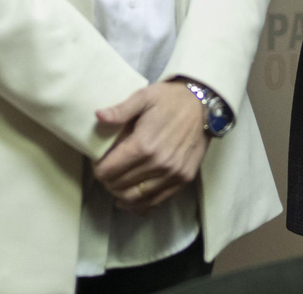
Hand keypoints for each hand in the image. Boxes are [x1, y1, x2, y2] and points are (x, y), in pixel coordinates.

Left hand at [92, 81, 208, 214]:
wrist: (204, 105)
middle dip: (107, 180)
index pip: (109, 170)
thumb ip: (120, 110)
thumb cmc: (170, 99)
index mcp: (143, 145)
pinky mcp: (184, 179)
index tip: (98, 162)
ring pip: (135, 198)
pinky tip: (130, 200)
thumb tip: (98, 116)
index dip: (98, 168)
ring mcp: (173, 174)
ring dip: (120, 194)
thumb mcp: (144, 97)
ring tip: (115, 184)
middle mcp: (158, 164)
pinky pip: (156, 201)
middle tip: (106, 172)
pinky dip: (140, 205)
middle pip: (119, 185)